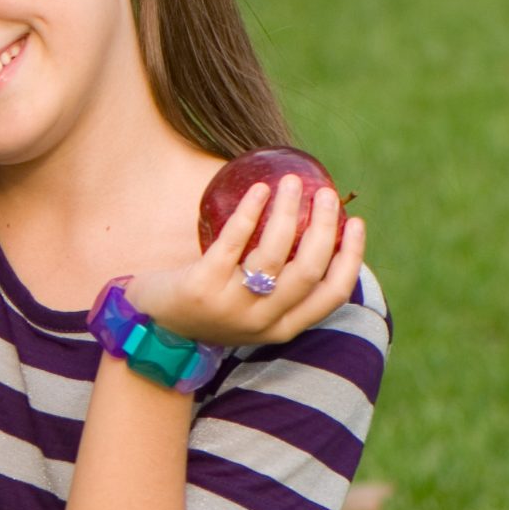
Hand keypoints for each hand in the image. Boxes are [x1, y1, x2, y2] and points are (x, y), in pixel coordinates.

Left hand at [125, 176, 368, 349]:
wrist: (151, 325)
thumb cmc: (208, 302)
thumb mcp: (250, 305)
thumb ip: (278, 281)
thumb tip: (308, 224)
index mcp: (283, 327)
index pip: (333, 294)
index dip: (351, 258)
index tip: (356, 223)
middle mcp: (263, 321)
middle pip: (308, 271)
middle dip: (323, 228)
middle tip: (323, 193)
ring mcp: (232, 306)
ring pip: (274, 255)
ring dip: (288, 213)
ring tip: (291, 182)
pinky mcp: (202, 287)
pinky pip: (233, 244)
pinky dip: (250, 213)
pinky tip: (258, 190)